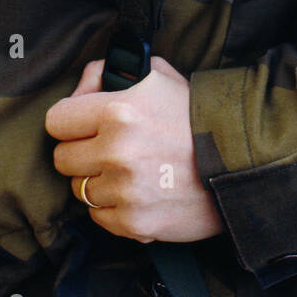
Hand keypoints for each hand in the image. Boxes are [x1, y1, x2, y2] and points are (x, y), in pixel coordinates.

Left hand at [45, 56, 225, 244]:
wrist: (240, 162)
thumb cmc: (197, 117)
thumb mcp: (159, 78)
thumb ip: (115, 73)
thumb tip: (86, 82)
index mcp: (117, 111)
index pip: (56, 120)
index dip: (69, 120)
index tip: (81, 124)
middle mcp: (116, 151)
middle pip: (62, 158)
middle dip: (81, 152)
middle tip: (105, 148)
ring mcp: (124, 191)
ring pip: (79, 190)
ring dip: (98, 181)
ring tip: (126, 171)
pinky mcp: (134, 223)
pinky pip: (98, 217)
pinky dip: (112, 208)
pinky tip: (135, 192)